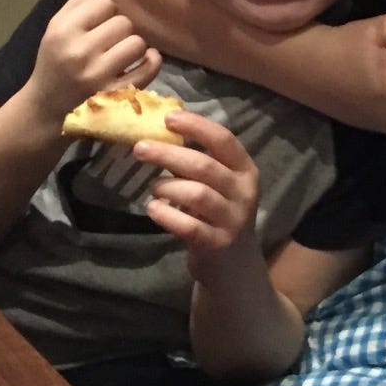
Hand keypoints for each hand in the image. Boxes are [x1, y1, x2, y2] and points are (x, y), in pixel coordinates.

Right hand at [26, 0, 162, 133]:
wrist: (46, 109)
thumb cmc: (54, 64)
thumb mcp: (54, 31)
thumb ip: (77, 6)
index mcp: (62, 31)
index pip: (103, 2)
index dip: (105, 12)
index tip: (99, 24)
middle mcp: (79, 52)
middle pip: (123, 22)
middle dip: (119, 30)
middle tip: (111, 42)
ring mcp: (98, 75)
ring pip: (137, 42)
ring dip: (133, 47)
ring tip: (122, 54)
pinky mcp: (115, 95)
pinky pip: (149, 68)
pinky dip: (152, 62)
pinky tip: (144, 61)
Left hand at [136, 111, 259, 272]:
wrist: (234, 267)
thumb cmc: (219, 216)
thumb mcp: (218, 187)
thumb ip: (197, 164)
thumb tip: (161, 133)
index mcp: (245, 170)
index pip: (224, 140)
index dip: (196, 126)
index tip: (168, 118)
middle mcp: (243, 193)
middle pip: (204, 166)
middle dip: (169, 154)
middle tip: (140, 148)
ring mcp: (232, 220)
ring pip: (197, 194)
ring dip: (168, 186)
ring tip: (153, 187)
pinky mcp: (217, 244)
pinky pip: (189, 226)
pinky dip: (167, 215)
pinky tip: (154, 209)